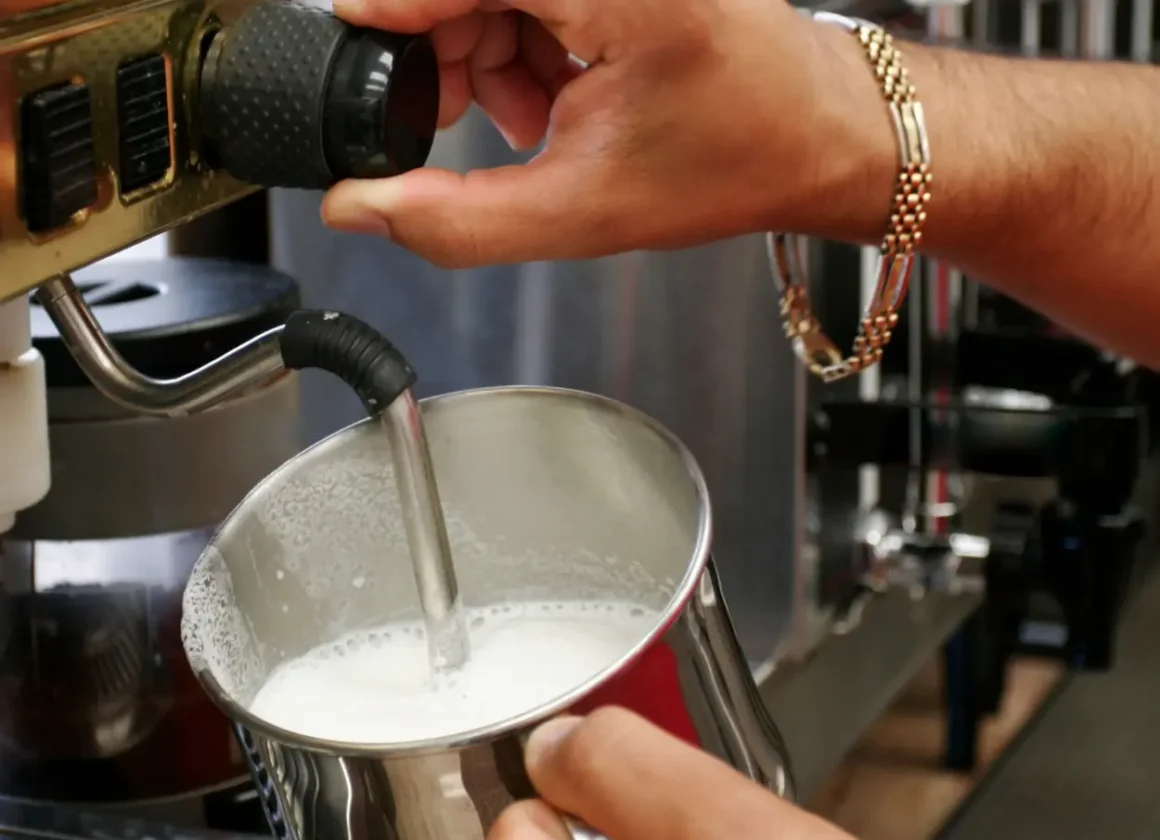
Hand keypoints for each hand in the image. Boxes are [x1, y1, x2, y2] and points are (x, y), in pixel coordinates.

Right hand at [322, 0, 895, 265]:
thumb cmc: (733, 160)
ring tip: (535, 125)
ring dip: (488, 55)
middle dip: (445, 52)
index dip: (387, 13)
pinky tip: (557, 96)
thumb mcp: (582, 213)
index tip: (350, 50)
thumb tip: (361, 207)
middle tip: (455, 127)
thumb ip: (458, 220)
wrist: (815, 132)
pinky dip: (524, 40)